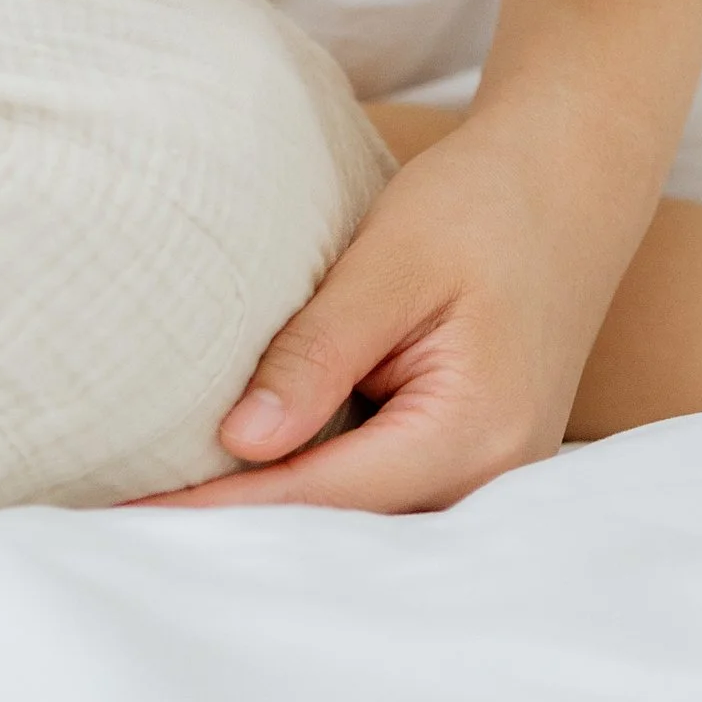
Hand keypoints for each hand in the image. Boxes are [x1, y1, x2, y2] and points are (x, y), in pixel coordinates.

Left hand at [136, 113, 639, 512]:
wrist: (575, 171)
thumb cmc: (487, 200)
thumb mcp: (394, 261)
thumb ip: (319, 352)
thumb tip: (238, 443)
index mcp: (474, 431)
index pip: (320, 494)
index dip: (220, 505)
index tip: (127, 511)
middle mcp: (493, 476)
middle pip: (343, 530)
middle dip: (240, 529)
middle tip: (127, 525)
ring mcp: (493, 474)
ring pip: (363, 522)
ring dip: (279, 513)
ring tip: (171, 510)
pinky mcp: (479, 454)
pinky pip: (386, 491)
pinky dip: (319, 488)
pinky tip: (251, 475)